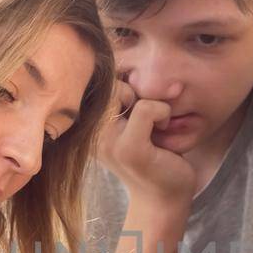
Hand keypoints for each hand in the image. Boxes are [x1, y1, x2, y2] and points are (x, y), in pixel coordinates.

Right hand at [97, 81, 196, 212]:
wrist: (165, 198)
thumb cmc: (154, 156)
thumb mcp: (134, 121)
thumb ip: (124, 97)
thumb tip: (125, 53)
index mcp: (88, 126)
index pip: (97, 80)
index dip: (121, 79)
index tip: (138, 97)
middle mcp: (91, 133)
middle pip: (106, 81)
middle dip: (133, 86)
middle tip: (151, 110)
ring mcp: (107, 142)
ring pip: (124, 91)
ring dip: (149, 99)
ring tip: (156, 122)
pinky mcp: (129, 149)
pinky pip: (147, 108)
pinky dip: (163, 112)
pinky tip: (164, 128)